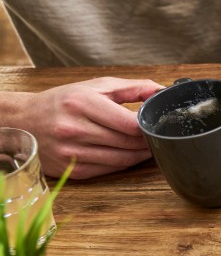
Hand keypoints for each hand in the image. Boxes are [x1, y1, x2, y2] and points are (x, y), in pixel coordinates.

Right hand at [1, 77, 162, 178]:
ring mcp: (71, 151)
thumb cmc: (63, 101)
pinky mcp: (71, 169)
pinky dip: (124, 163)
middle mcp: (73, 128)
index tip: (157, 123)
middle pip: (128, 142)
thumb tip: (161, 91)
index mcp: (81, 103)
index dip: (148, 126)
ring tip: (148, 147)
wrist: (23, 120)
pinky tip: (128, 154)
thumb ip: (131, 88)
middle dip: (148, 141)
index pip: (129, 123)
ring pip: (122, 159)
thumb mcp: (95, 86)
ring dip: (140, 155)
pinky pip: (109, 170)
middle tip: (157, 136)